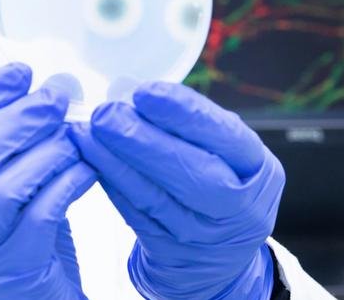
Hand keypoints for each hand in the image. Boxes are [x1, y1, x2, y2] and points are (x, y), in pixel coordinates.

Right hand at [0, 63, 97, 299]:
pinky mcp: (15, 277)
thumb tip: (41, 91)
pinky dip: (65, 185)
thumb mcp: (0, 206)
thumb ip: (6, 158)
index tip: (18, 72)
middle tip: (54, 95)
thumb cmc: (25, 257)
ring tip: (74, 133)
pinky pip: (40, 219)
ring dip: (43, 151)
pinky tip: (86, 169)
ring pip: (2, 190)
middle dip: (12, 120)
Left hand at [68, 82, 283, 299]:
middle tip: (106, 114)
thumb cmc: (216, 179)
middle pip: (192, 175)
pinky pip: (134, 214)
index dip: (185, 114)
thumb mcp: (219, 148)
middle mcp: (238, 207)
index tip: (145, 92)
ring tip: (85, 133)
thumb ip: (184, 120)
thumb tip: (128, 89)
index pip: (227, 137)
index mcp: (257, 169)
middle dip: (143, 141)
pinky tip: (90, 160)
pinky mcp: (169, 252)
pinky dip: (110, 185)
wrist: (217, 254)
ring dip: (115, 162)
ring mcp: (204, 235)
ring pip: (155, 197)